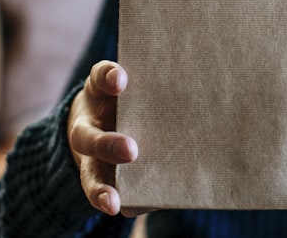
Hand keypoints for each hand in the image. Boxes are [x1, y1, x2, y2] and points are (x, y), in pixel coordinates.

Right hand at [68, 61, 138, 215]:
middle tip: (130, 150)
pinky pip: (101, 193)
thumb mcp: (137, 80)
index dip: (108, 78)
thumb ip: (153, 81)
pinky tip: (123, 208)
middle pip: (89, 136)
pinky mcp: (98, 178)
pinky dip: (112, 201)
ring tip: (113, 203)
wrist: (102, 118)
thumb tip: (198, 79)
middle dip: (108, 144)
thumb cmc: (131, 95)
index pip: (100, 79)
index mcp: (99, 92)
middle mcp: (89, 125)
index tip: (120, 80)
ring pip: (88, 174)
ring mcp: (91, 156)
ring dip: (101, 188)